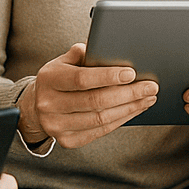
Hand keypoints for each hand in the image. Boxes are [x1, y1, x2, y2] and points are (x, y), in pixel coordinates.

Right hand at [19, 43, 157, 149]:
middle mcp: (49, 105)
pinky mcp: (67, 141)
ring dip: (130, 108)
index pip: (81, 79)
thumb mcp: (64, 61)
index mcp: (49, 79)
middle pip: (95, 101)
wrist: (38, 105)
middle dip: (128, 94)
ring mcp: (56, 126)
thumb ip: (83, 53)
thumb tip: (108, 47)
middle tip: (150, 86)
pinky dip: (121, 120)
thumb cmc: (59, 78)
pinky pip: (100, 131)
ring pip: (100, 119)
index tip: (131, 73)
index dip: (108, 76)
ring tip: (148, 98)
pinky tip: (135, 109)